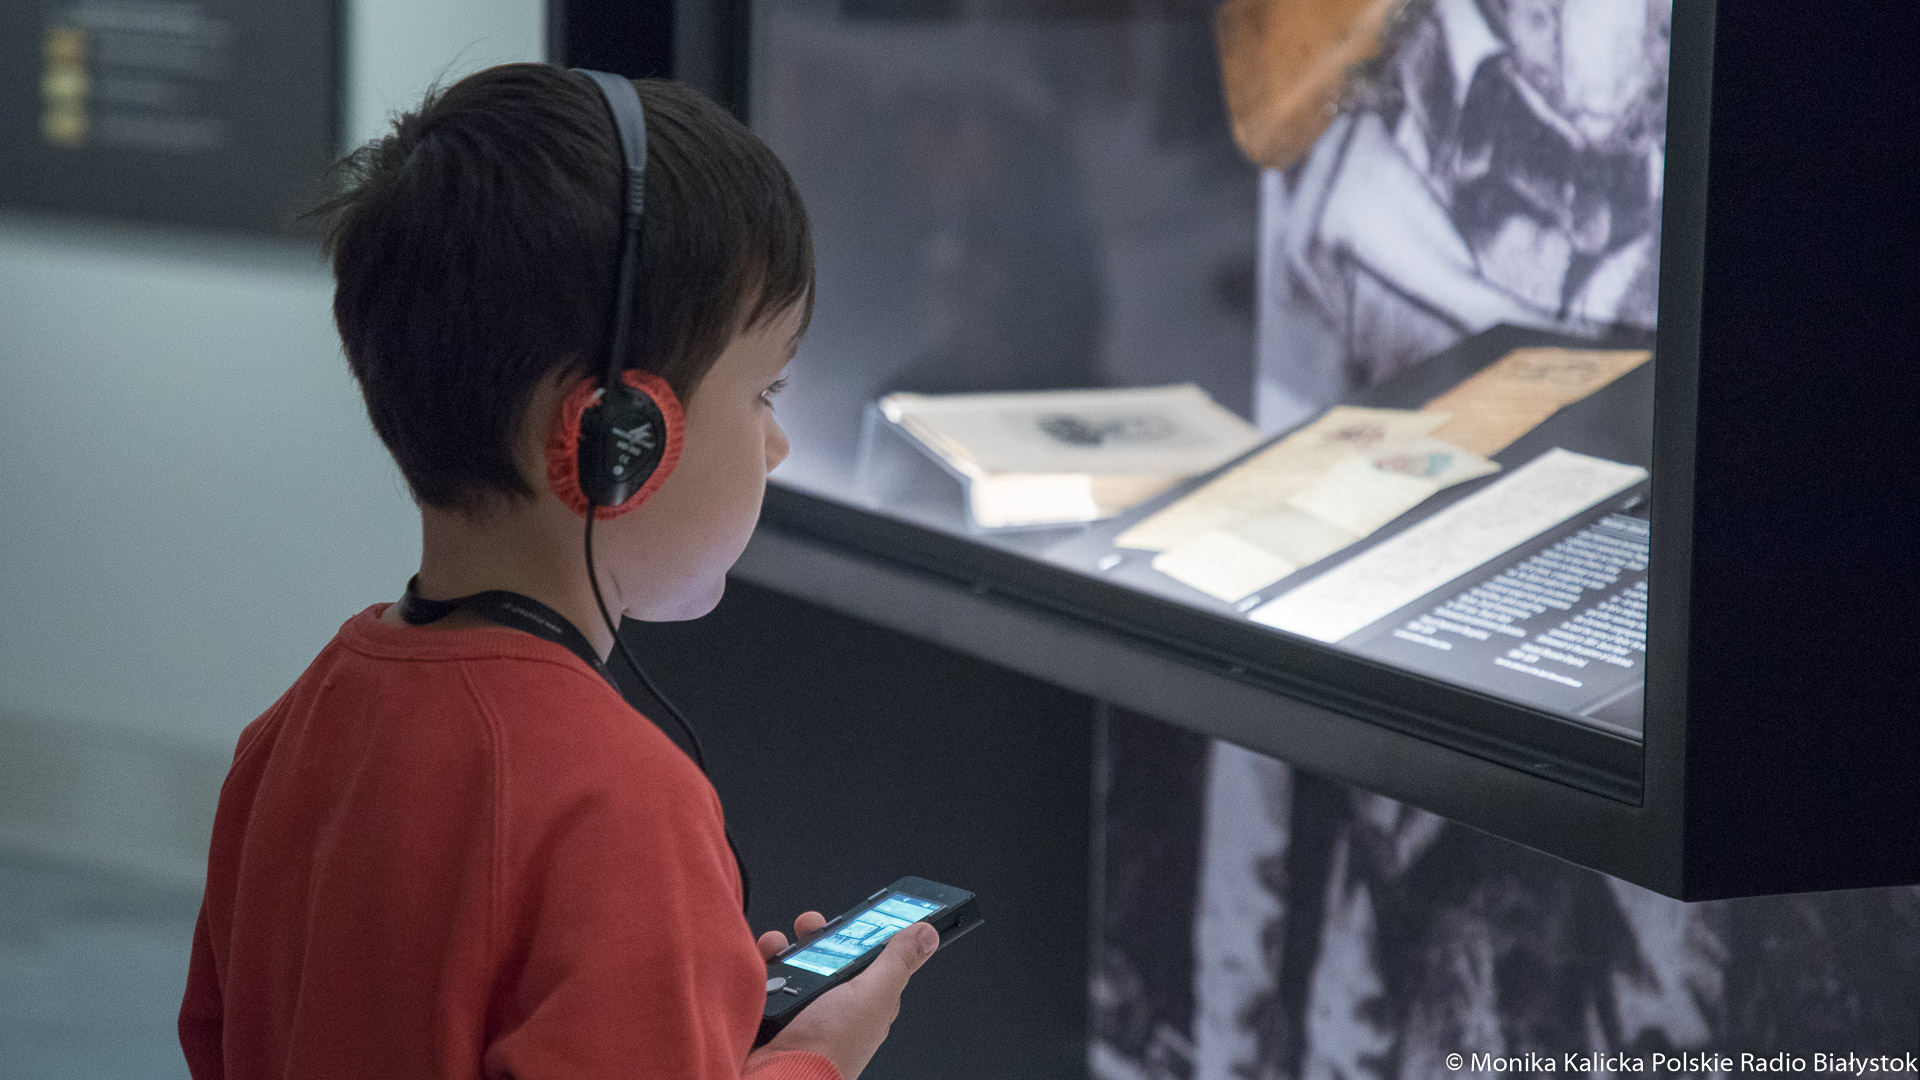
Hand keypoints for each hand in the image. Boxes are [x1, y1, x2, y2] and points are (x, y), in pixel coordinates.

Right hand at [747, 914, 939, 1079]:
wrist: (779, 1076)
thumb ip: (898, 962)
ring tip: (781, 951)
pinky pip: (768, 976)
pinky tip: (763, 964)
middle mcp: (837, 1003)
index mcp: (868, 999)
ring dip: (787, 950)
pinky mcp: (774, 1009)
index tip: (860, 912)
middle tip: (811, 927)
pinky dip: (763, 966)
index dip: (867, 932)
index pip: (874, 956)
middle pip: (831, 953)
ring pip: (797, 961)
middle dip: (819, 935)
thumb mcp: (872, 995)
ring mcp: (804, 1007)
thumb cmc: (829, 1048)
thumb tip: (927, 934)